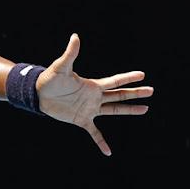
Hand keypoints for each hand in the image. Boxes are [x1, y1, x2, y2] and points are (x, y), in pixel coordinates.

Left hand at [37, 33, 153, 155]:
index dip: (128, 78)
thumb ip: (70, 54)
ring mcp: (89, 109)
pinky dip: (101, 142)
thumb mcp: (61, 67)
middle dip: (135, 93)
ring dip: (128, 110)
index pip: (114, 81)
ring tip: (145, 109)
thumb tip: (75, 36)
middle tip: (151, 91)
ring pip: (113, 110)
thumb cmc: (48, 79)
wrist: (38, 94)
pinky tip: (108, 151)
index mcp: (92, 85)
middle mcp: (94, 97)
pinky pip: (94, 133)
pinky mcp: (81, 120)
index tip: (143, 75)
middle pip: (119, 95)